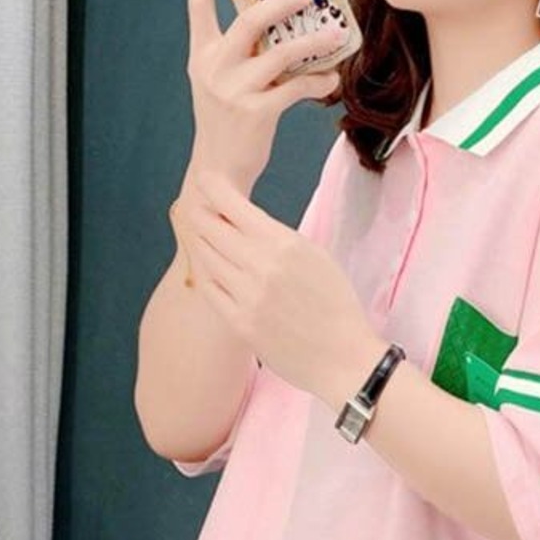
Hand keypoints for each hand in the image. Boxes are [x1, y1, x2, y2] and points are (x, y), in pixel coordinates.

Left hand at [181, 167, 383, 407]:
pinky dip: (206, 274)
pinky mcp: (239, 323)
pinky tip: (210, 270)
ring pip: (204, 257)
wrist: (343, 358)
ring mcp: (246, 296)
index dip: (212, 188)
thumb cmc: (336, 304)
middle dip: (200, 215)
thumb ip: (277, 237)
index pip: (232, 205)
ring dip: (201, 244)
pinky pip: (209, 289)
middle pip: (208, 228)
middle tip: (196, 210)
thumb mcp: (315, 255)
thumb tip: (242, 221)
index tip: (206, 181)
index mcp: (283, 243)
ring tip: (202, 239)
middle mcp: (260, 265)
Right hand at [184, 0, 345, 191]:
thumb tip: (286, 31)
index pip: (198, 3)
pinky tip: (330, 80)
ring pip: (281, 54)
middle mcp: (215, 68)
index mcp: (202, 55)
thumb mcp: (224, 84)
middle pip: (249, 20)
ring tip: (335, 33)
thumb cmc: (227, 125)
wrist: (217, 174)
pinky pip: (296, 87)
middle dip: (282, 2)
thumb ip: (245, 56)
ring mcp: (235, 91)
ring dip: (313, 42)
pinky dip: (318, 82)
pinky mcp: (257, 113)